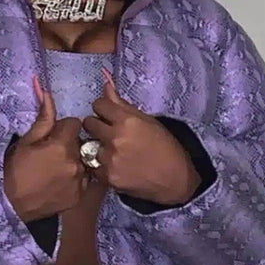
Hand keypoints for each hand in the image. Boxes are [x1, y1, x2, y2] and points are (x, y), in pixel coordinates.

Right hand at [3, 75, 89, 222]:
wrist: (16, 208)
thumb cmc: (17, 171)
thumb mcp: (26, 142)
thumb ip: (43, 118)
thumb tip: (46, 91)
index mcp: (62, 144)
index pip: (75, 123)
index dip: (63, 128)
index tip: (53, 136)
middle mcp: (76, 161)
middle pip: (81, 140)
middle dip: (70, 142)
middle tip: (52, 153)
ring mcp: (81, 179)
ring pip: (85, 158)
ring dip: (75, 159)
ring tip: (57, 168)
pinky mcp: (82, 193)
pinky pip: (86, 177)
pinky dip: (77, 176)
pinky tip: (62, 181)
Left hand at [81, 69, 201, 204]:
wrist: (176, 180)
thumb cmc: (165, 146)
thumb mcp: (148, 120)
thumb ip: (122, 104)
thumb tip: (106, 85)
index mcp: (127, 120)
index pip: (99, 104)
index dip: (103, 108)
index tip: (108, 114)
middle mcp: (115, 138)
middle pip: (89, 123)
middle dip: (97, 125)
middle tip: (108, 132)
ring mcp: (110, 159)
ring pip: (89, 145)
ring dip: (98, 146)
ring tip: (114, 152)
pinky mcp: (108, 177)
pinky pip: (93, 165)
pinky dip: (100, 165)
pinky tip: (115, 165)